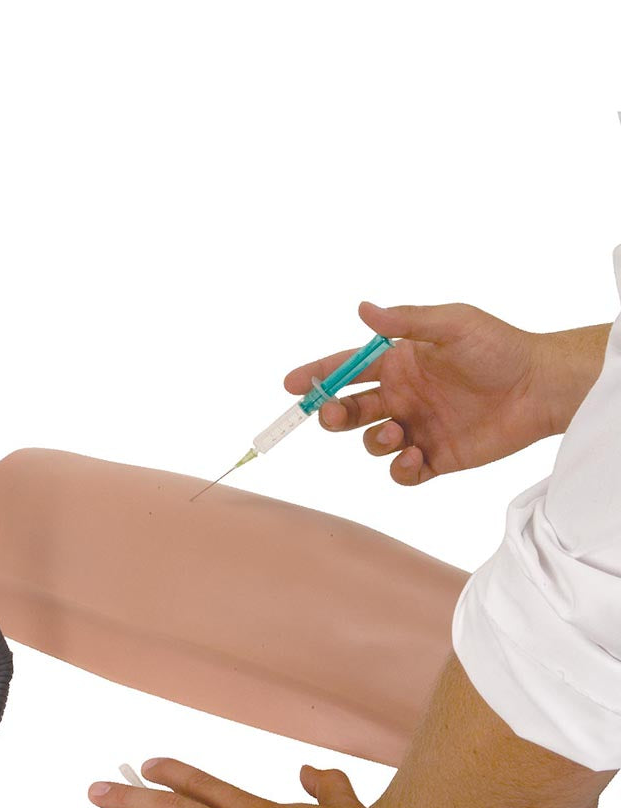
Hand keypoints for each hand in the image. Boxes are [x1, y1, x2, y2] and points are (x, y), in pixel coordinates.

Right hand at [286, 302, 602, 485]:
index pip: (347, 369)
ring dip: (372, 441)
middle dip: (333, 414)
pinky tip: (413, 456)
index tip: (292, 384)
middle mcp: (402, 396)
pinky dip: (399, 469)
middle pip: (349, 410)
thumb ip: (405, 320)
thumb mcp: (453, 323)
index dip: (317, 376)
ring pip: (370, 443)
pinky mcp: (434, 457)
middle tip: (333, 414)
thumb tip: (362, 309)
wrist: (540, 388)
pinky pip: (401, 472)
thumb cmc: (500, 347)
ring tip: (395, 434)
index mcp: (399, 363)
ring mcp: (415, 428)